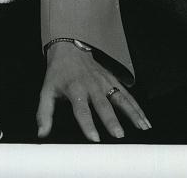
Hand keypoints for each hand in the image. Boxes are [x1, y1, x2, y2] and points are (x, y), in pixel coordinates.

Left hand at [36, 43, 150, 141]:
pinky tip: (144, 119)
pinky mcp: (112, 79)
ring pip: (120, 98)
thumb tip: (41, 133)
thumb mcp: (46, 90)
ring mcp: (104, 82)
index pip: (81, 109)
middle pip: (103, 105)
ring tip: (142, 127)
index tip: (94, 138)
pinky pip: (127, 94)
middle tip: (119, 135)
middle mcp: (92, 85)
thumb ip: (44, 113)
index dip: (87, 124)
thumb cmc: (58, 73)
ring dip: (132, 113)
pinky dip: (137, 106)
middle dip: (112, 120)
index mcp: (74, 89)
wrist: (69, 48)